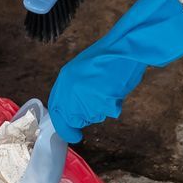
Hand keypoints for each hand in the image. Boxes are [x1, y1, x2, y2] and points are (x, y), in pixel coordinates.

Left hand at [46, 0, 182, 141]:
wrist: (125, 48)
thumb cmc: (107, 57)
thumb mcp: (81, 70)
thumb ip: (73, 90)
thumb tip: (72, 112)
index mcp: (64, 80)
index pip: (57, 111)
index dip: (64, 126)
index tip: (72, 134)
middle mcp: (71, 90)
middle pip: (73, 119)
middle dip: (84, 118)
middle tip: (98, 102)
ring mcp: (86, 97)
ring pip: (92, 116)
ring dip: (100, 109)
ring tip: (108, 88)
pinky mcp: (102, 102)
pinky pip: (107, 112)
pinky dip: (113, 105)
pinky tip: (115, 90)